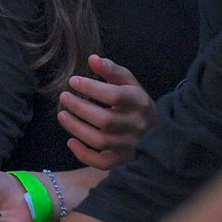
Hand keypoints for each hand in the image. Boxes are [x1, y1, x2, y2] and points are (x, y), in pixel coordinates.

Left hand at [58, 54, 157, 169]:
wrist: (159, 131)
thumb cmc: (137, 103)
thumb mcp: (129, 83)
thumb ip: (112, 70)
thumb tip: (92, 58)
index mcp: (139, 102)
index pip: (115, 96)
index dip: (92, 88)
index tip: (73, 81)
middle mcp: (136, 125)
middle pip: (104, 120)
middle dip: (79, 108)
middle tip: (63, 97)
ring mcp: (130, 145)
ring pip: (100, 141)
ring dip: (76, 128)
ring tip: (62, 115)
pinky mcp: (123, 160)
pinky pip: (102, 163)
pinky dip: (84, 155)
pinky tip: (71, 142)